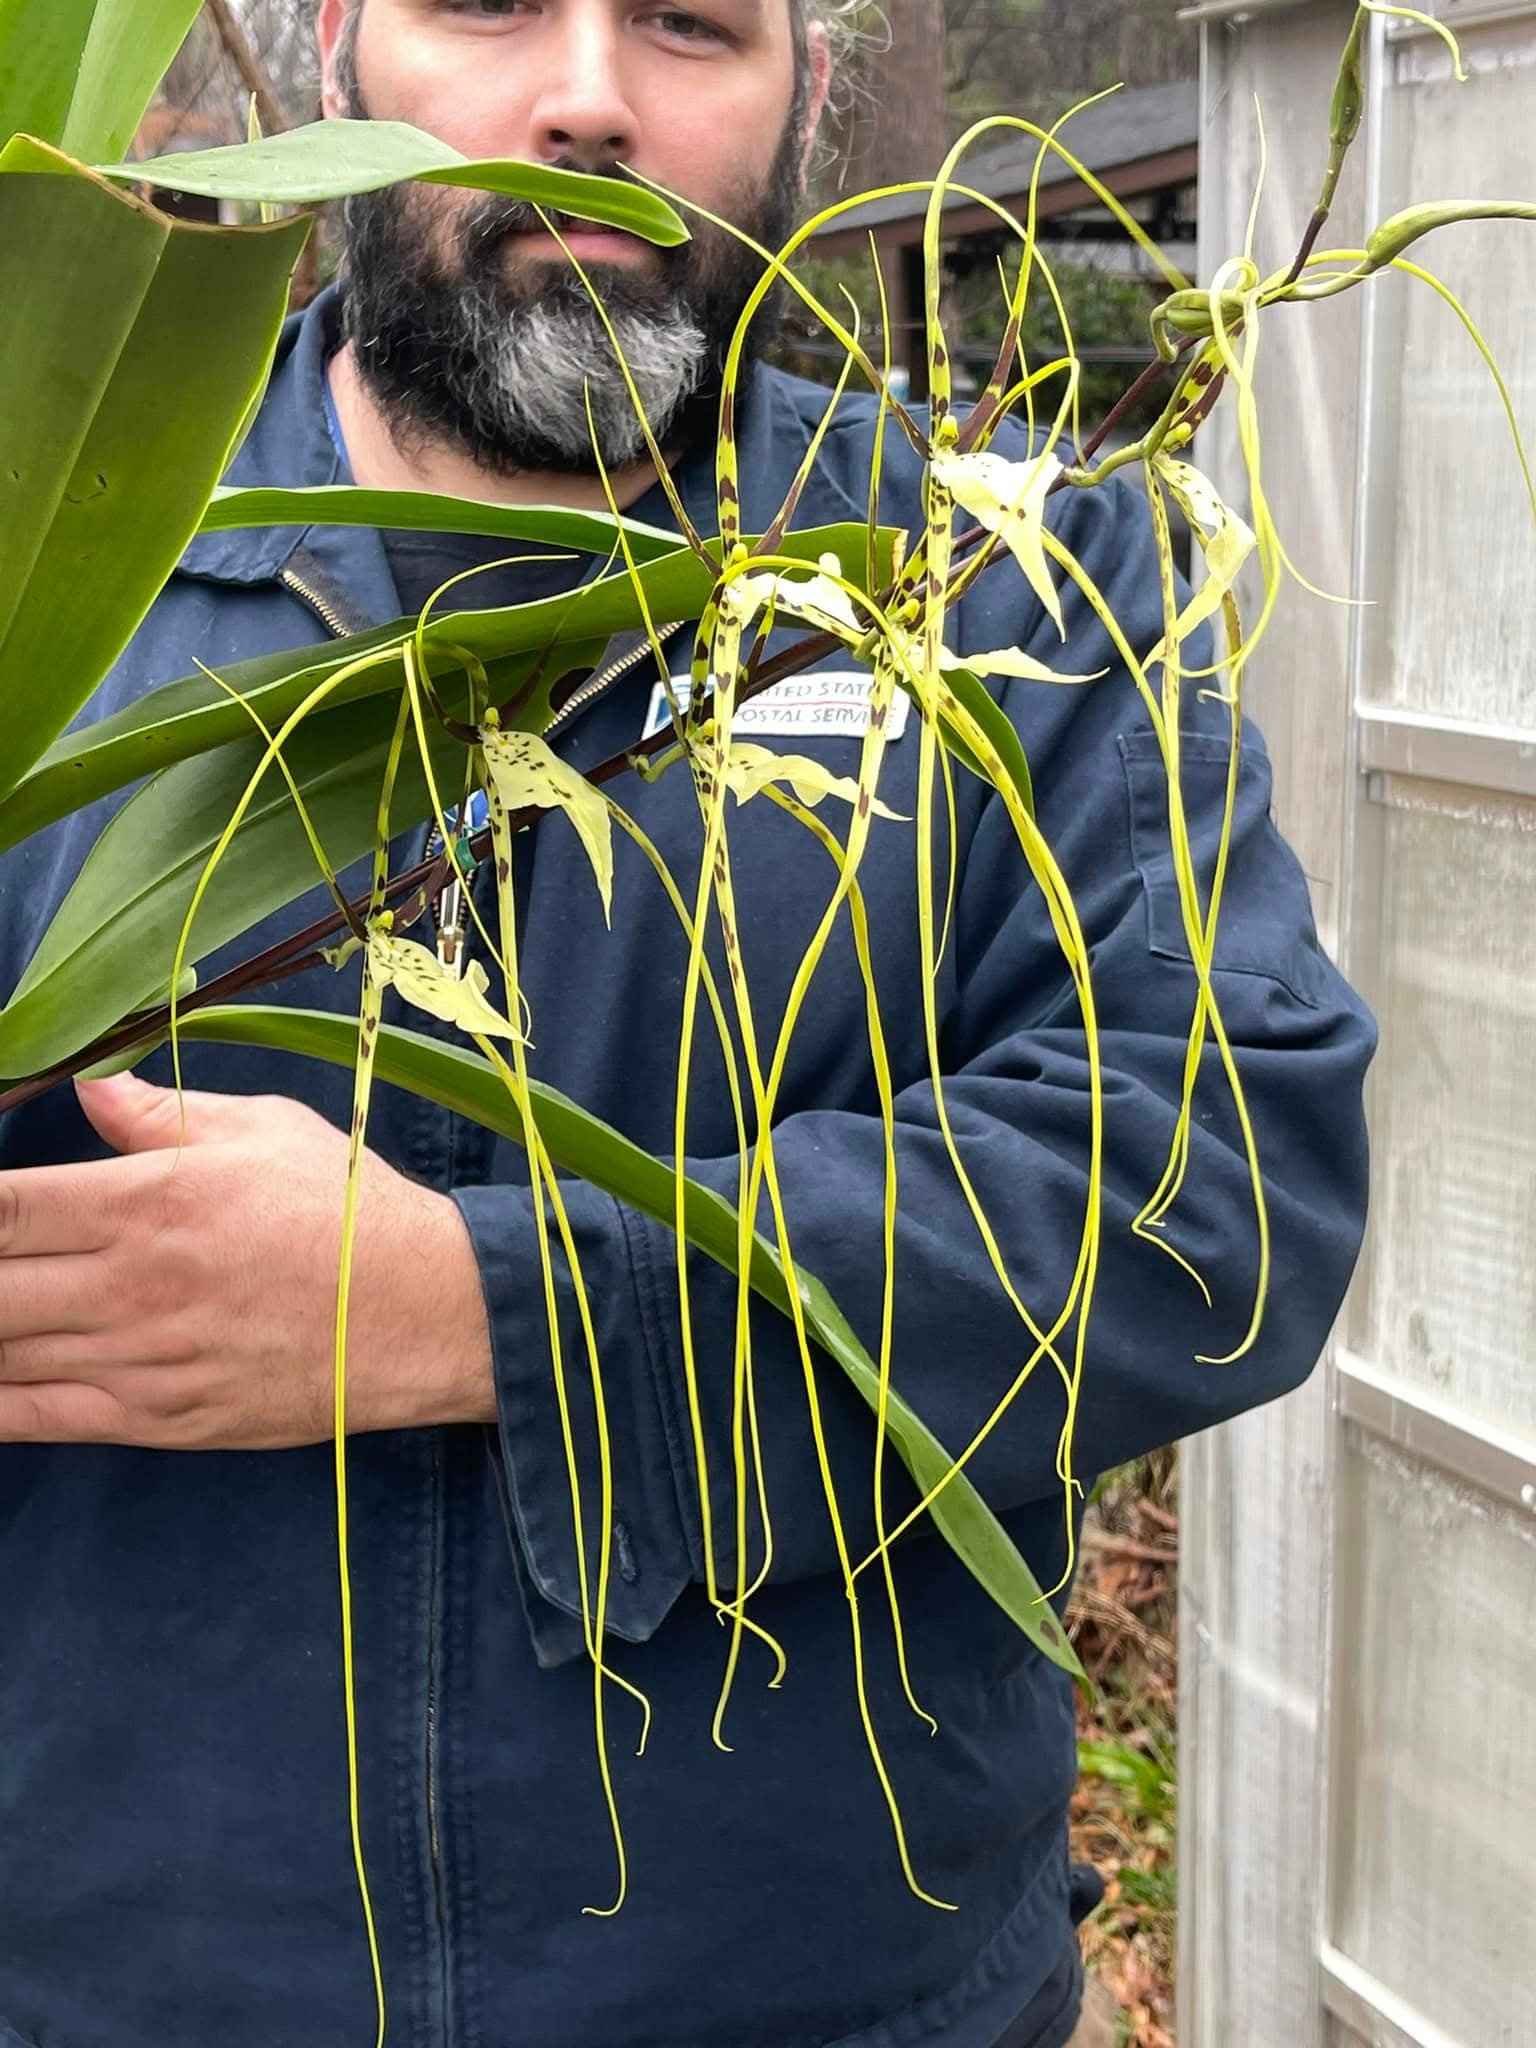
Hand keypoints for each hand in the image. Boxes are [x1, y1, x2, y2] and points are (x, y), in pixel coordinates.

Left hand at [0, 1072, 495, 1447]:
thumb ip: (158, 1113)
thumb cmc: (348, 1209)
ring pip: (1, 1353)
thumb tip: (88, 1084)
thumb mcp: (262, 1130)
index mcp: (147, 1200)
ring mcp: (140, 1358)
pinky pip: (38, 1417)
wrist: (426, 1312)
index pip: (3, 1209)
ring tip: (2, 1307)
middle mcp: (131, 1283)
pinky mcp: (159, 1417)